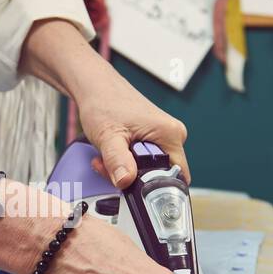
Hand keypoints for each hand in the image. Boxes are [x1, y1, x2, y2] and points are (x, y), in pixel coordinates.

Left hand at [71, 65, 189, 189]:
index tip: (130, 183)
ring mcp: (162, 137)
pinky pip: (141, 161)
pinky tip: (110, 154)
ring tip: (106, 158)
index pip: (176, 176)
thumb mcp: (108, 136)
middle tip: (110, 168)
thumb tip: (126, 181)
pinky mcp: (151, 139)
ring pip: (147, 170)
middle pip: (160, 175)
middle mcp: (172, 135)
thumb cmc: (104, 102)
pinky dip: (124, 163)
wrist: (95, 87)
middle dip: (133, 178)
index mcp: (171, 134)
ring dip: (125, 170)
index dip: (154, 186)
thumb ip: (117, 160)